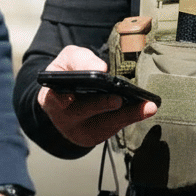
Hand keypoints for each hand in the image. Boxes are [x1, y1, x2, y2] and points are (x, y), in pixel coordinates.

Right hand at [37, 46, 157, 147]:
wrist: (71, 93)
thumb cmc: (69, 73)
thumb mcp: (70, 59)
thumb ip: (81, 60)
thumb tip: (100, 68)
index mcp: (49, 98)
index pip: (52, 99)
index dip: (59, 99)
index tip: (68, 97)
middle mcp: (62, 118)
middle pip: (81, 113)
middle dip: (100, 105)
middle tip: (117, 99)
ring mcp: (79, 130)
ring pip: (103, 125)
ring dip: (126, 115)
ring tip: (146, 107)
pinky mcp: (95, 136)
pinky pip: (114, 128)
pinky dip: (130, 118)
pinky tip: (146, 109)